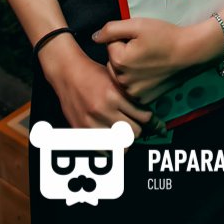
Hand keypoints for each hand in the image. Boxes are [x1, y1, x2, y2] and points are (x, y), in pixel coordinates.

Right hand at [38, 33, 165, 139]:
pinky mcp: (81, 131)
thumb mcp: (115, 79)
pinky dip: (111, 148)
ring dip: (125, 140)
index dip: (153, 122)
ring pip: (121, 144)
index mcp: (114, 95)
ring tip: (123, 133)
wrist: (67, 72)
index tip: (156, 125)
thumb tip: (147, 114)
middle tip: (136, 125)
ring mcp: (92, 123)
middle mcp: (103, 110)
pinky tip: (111, 139)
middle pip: (134, 132)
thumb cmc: (92, 73)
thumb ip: (130, 96)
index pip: (143, 117)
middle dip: (138, 129)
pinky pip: (104, 151)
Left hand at [92, 17, 193, 105]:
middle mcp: (123, 81)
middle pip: (114, 63)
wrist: (190, 54)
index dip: (124, 39)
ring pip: (121, 76)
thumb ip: (112, 29)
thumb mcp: (137, 25)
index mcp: (119, 61)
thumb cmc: (165, 37)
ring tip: (148, 61)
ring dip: (129, 69)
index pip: (110, 46)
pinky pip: (131, 88)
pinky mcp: (143, 100)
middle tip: (144, 49)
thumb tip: (95, 37)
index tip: (139, 39)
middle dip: (123, 55)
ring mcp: (133, 93)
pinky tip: (151, 73)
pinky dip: (137, 81)